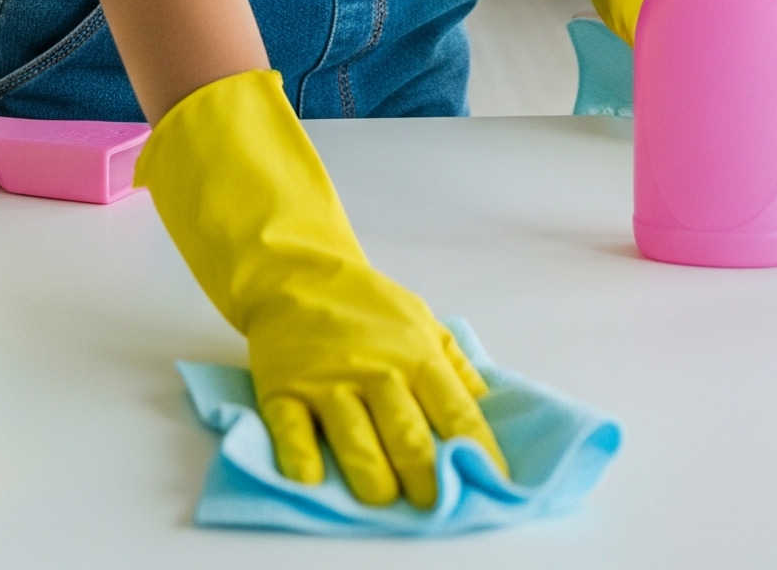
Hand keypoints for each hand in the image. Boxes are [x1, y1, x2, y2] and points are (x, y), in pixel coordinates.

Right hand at [136, 69, 507, 505]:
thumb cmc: (367, 306)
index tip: (492, 478)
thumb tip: (489, 407)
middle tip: (434, 502)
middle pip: (408, 431)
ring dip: (373, 475)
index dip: (477, 448)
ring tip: (384, 498)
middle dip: (426, 474)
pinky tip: (314, 477)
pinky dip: (302, 457)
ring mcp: (328, 381)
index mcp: (416, 354)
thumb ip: (455, 366)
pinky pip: (293, 431)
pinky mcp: (284, 390)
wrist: (299, 274)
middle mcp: (376, 370)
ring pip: (355, 437)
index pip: (456, 409)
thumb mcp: (422, 322)